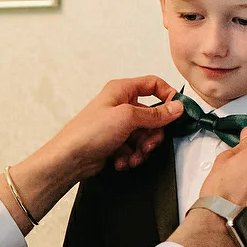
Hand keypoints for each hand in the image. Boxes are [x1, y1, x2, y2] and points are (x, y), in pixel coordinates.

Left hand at [0, 77, 184, 232]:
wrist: (69, 159)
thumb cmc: (89, 132)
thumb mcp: (128, 118)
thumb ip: (155, 114)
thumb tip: (177, 108)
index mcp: (122, 90)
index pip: (153, 84)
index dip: (167, 96)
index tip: (176, 112)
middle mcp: (120, 105)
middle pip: (152, 116)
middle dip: (153, 134)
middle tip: (147, 145)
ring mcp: (117, 125)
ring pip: (144, 135)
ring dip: (142, 150)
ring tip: (132, 157)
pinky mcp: (115, 142)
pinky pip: (134, 148)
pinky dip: (130, 157)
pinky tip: (121, 162)